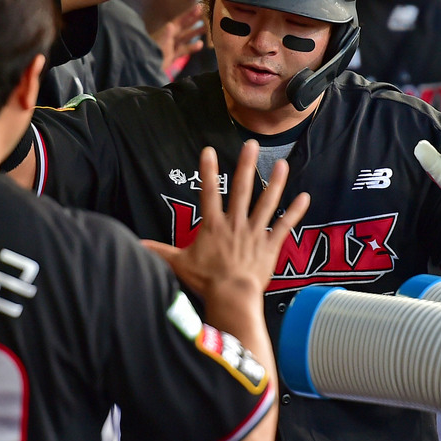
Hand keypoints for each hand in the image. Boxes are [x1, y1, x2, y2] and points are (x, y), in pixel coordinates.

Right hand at [142, 140, 309, 299]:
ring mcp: (255, 233)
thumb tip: (135, 246)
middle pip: (242, 189)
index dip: (208, 171)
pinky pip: (284, 226)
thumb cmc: (205, 281)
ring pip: (267, 203)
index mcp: (214, 226)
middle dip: (247, 164)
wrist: (232, 296)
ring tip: (283, 163)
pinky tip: (305, 197)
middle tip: (252, 144)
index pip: (209, 192)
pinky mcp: (270, 246)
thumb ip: (159, 252)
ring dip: (276, 183)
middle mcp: (235, 224)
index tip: (208, 151)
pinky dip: (295, 212)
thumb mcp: (179, 264)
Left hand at [151, 3, 205, 71]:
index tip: (200, 6)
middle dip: (195, 20)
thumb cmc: (151, 53)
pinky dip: (192, 47)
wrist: (145, 66)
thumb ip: (165, 35)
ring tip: (208, 28)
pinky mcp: (173, 55)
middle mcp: (171, 36)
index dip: (190, 13)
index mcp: (168, 31)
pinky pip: (184, 49)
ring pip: (186, 37)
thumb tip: (170, 25)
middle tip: (207, 14)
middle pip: (185, 26)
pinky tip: (200, 44)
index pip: (181, 20)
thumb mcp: (159, 44)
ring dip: (196, 33)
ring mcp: (172, 46)